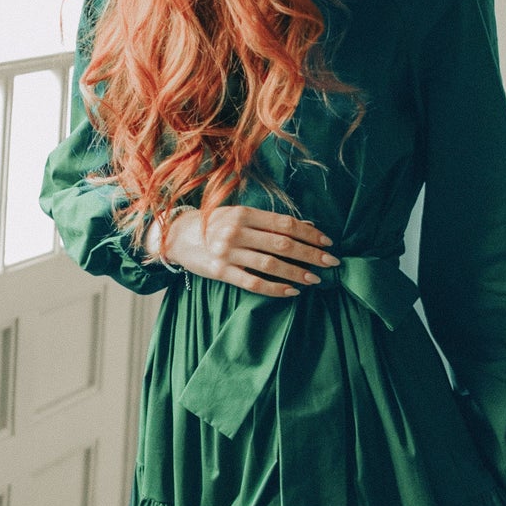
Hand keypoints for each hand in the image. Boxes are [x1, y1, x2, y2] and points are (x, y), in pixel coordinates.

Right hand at [157, 205, 340, 295]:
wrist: (175, 236)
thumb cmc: (213, 224)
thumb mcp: (239, 215)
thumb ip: (269, 221)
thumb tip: (306, 225)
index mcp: (244, 214)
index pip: (285, 224)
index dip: (310, 233)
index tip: (327, 242)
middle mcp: (237, 232)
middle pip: (283, 244)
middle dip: (310, 254)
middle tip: (330, 262)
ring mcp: (228, 253)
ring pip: (270, 265)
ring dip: (296, 273)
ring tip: (314, 279)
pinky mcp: (221, 272)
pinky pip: (253, 283)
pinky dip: (274, 288)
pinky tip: (291, 291)